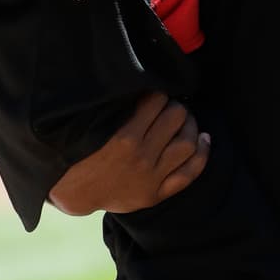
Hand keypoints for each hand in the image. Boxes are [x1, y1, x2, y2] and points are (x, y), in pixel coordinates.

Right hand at [48, 91, 210, 215]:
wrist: (75, 192)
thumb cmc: (83, 152)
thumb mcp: (95, 125)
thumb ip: (118, 108)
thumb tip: (142, 85)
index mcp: (124, 136)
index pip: (156, 101)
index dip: (159, 94)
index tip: (156, 96)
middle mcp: (141, 156)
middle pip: (176, 118)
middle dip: (177, 107)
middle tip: (172, 107)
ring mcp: (151, 177)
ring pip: (187, 144)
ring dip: (192, 126)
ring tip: (186, 121)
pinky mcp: (155, 194)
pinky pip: (189, 174)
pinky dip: (202, 155)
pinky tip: (204, 140)